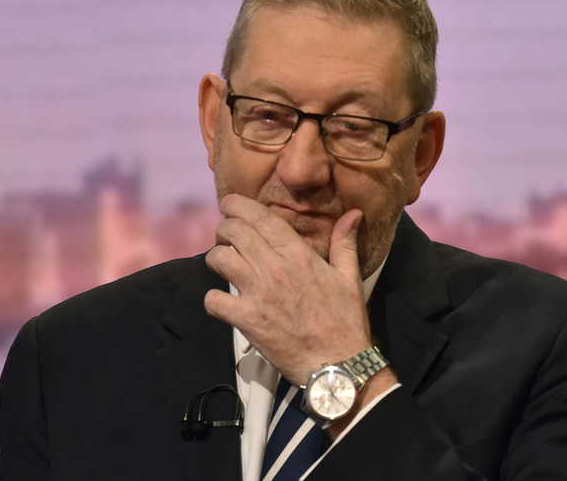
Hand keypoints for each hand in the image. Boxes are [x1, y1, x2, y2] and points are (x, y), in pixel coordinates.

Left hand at [203, 193, 372, 385]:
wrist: (338, 363)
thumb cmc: (345, 321)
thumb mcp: (350, 277)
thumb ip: (345, 242)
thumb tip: (353, 214)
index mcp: (298, 254)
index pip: (260, 217)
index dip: (238, 204)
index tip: (229, 203)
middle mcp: (274, 268)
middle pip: (234, 231)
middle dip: (224, 227)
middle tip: (226, 235)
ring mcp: (258, 294)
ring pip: (218, 259)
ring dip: (216, 258)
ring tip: (224, 264)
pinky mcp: (246, 320)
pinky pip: (213, 300)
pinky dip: (213, 299)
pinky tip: (223, 301)